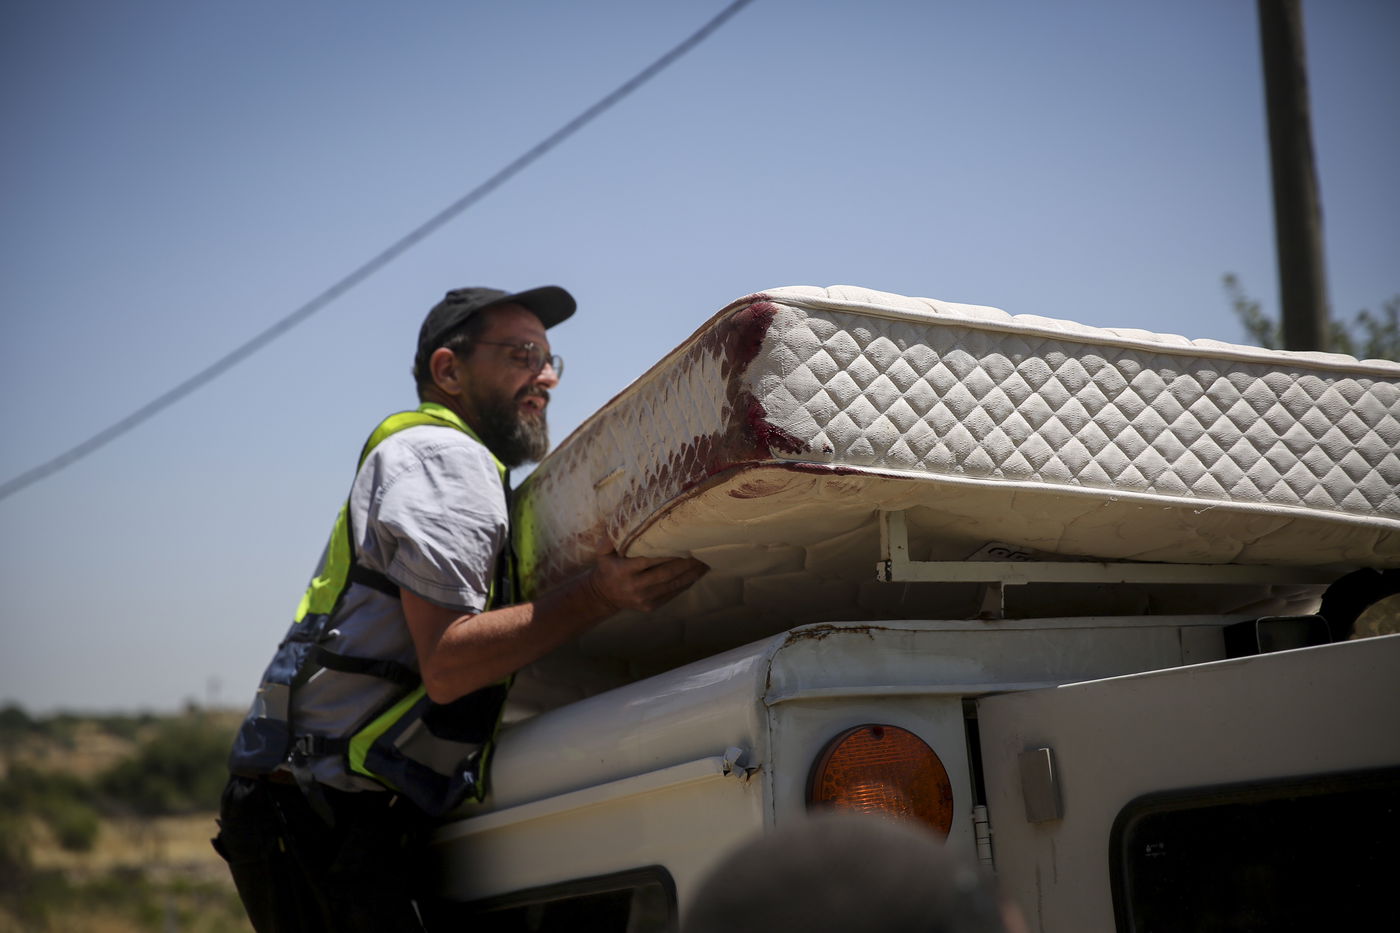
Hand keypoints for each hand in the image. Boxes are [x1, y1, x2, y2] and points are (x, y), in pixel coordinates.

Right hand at [586, 549, 708, 613]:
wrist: (604, 596)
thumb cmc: (608, 567)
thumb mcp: (602, 553)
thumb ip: (608, 539)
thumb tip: (618, 523)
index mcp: (623, 571)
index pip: (648, 560)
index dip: (667, 553)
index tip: (683, 542)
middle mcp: (634, 587)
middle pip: (665, 573)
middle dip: (685, 562)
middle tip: (701, 549)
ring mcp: (644, 599)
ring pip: (673, 585)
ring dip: (692, 573)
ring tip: (705, 560)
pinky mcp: (651, 606)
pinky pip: (673, 593)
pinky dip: (687, 582)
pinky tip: (698, 572)